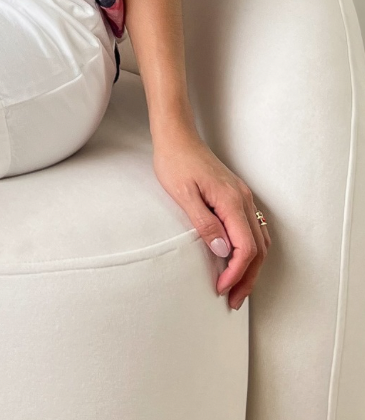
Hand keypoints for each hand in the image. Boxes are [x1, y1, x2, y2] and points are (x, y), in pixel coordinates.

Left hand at [151, 127, 270, 309]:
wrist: (177, 136)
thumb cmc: (175, 162)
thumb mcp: (183, 194)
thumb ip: (204, 223)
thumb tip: (223, 251)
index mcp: (231, 201)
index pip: (245, 247)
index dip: (236, 272)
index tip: (221, 288)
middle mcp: (243, 199)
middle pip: (259, 249)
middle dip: (248, 278)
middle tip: (233, 300)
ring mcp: (243, 197)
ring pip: (260, 240)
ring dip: (252, 267)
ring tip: (238, 288)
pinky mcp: (237, 196)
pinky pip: (254, 229)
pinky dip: (252, 251)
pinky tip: (241, 261)